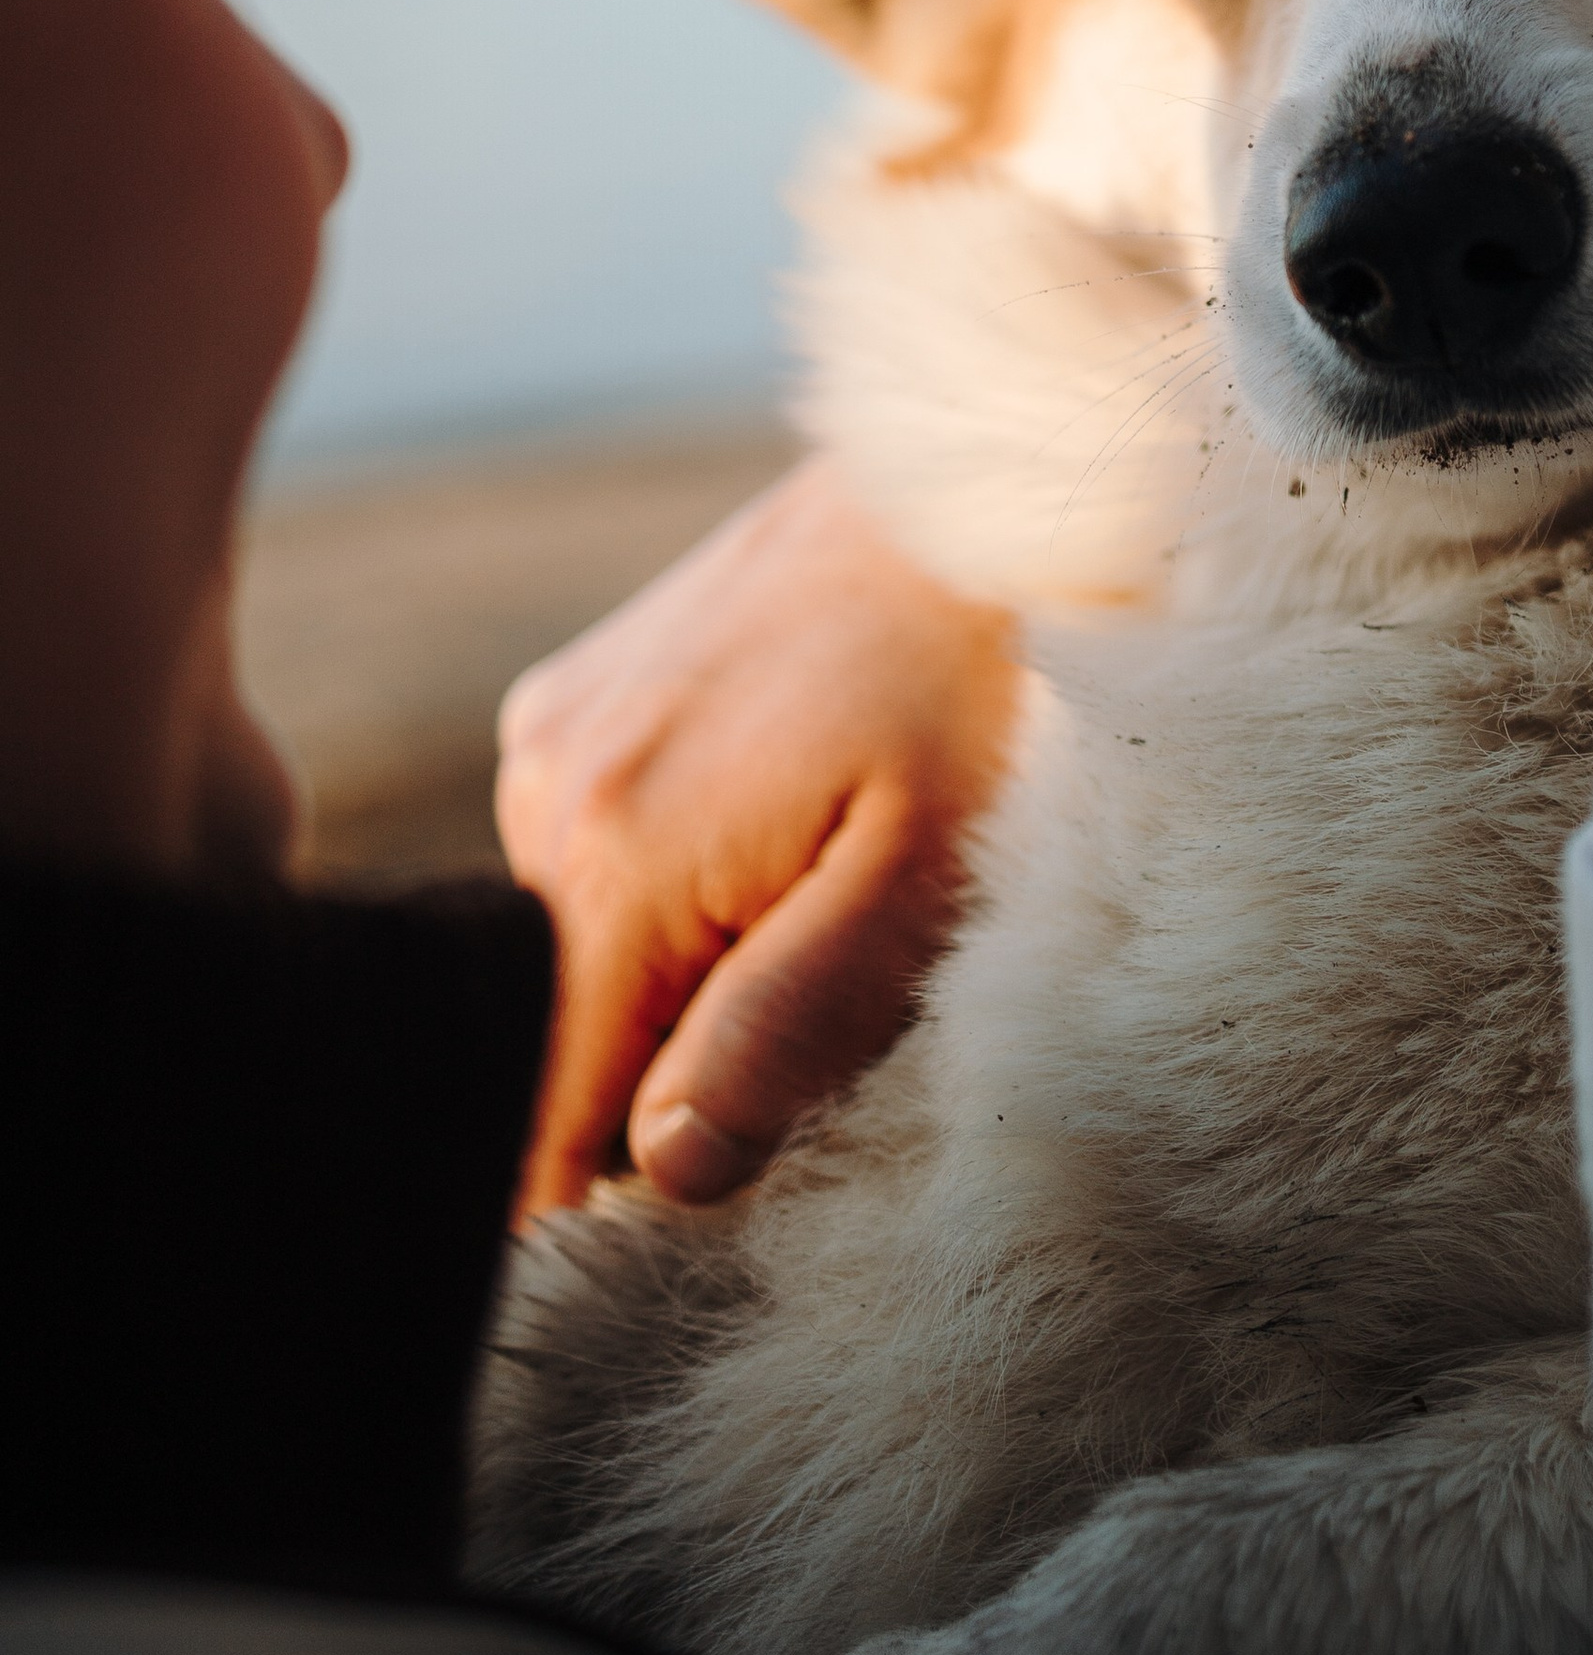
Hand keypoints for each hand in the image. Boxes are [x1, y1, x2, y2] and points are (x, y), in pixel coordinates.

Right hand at [495, 455, 1017, 1215]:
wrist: (986, 475)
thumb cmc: (987, 678)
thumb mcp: (923, 878)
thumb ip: (784, 1031)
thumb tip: (660, 1172)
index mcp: (612, 860)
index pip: (550, 1118)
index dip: (631, 1179)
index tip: (738, 1162)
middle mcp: (543, 790)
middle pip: (582, 1029)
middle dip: (694, 1042)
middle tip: (840, 956)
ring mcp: (551, 728)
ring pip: (598, 940)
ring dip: (701, 945)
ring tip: (832, 854)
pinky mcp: (580, 690)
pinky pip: (607, 848)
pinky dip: (690, 863)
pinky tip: (796, 793)